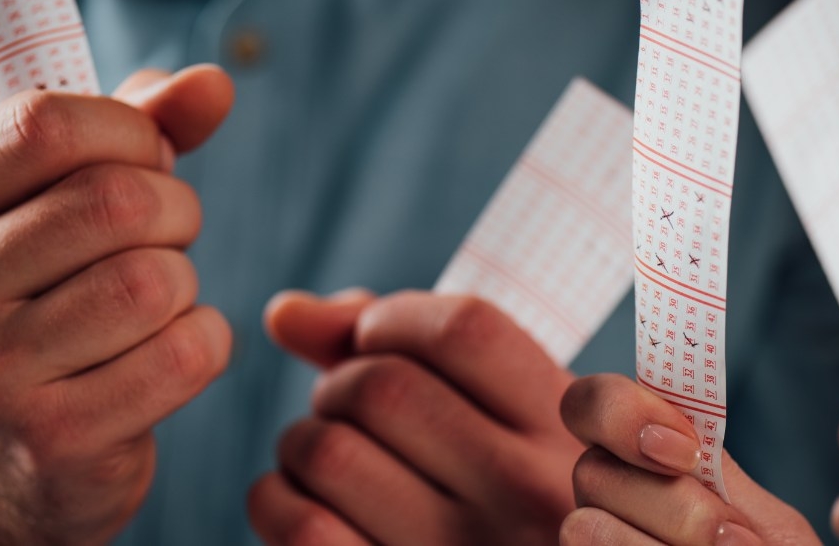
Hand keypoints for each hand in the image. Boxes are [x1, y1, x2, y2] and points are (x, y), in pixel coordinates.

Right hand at [0, 66, 234, 544]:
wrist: (13, 454)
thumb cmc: (51, 296)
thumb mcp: (64, 199)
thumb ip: (138, 126)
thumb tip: (213, 84)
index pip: (48, 124)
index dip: (133, 133)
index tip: (146, 163)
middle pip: (119, 201)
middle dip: (176, 212)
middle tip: (164, 240)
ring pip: (156, 280)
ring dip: (186, 283)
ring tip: (155, 302)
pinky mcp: (56, 436)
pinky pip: (185, 355)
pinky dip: (204, 341)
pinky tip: (169, 352)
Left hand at [247, 291, 584, 544]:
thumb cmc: (501, 490)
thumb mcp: (500, 413)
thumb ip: (404, 344)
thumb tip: (284, 314)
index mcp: (564, 433)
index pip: (464, 330)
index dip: (391, 317)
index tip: (374, 338)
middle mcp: (529, 497)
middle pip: (382, 387)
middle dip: (337, 383)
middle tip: (344, 409)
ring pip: (329, 451)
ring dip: (301, 440)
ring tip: (328, 458)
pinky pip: (304, 528)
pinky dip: (275, 499)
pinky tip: (302, 500)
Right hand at [559, 374, 818, 544]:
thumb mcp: (770, 530)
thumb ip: (724, 485)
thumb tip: (686, 440)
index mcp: (651, 464)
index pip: (592, 405)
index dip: (622, 412)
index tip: (685, 451)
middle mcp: (610, 501)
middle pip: (592, 469)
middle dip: (672, 506)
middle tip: (729, 542)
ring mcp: (596, 542)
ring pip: (582, 526)